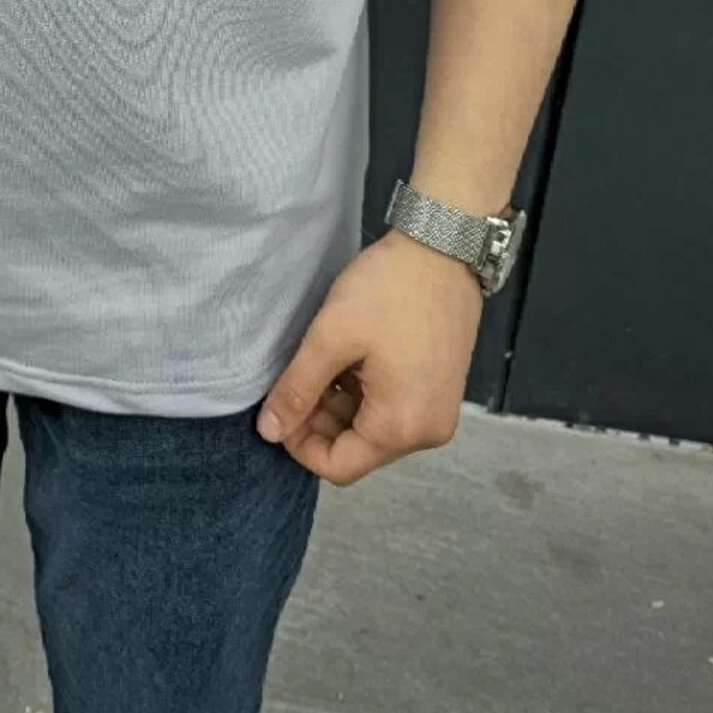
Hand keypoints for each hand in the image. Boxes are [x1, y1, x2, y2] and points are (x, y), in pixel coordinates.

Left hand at [257, 229, 481, 484]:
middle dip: (319, 420)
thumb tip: (268, 433)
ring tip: (325, 360)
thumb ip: (297, 390)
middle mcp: (427, 432)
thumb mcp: (331, 338)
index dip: (299, 443)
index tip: (280, 405)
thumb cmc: (389, 290)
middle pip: (357, 449)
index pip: (337, 466)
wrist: (444, 246)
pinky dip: (365, 393)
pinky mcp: (440, 389)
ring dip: (340, 404)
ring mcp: (438, 411)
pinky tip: (351, 357)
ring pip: (372, 428)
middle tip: (298, 376)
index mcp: (401, 428)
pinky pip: (393, 409)